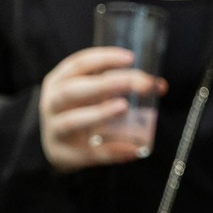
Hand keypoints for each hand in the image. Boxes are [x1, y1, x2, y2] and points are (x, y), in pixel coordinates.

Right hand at [38, 47, 162, 172]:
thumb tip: (160, 85)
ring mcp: (55, 129)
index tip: (130, 58)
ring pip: (72, 121)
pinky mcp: (64, 154)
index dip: (103, 58)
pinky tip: (133, 150)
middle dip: (105, 84)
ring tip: (124, 108)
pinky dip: (112, 152)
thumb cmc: (81, 109)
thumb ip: (122, 86)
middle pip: (74, 90)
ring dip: (100, 113)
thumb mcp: (95, 93)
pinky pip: (89, 153)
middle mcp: (52, 103)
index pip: (78, 64)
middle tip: (136, 84)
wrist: (58, 147)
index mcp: (60, 81)